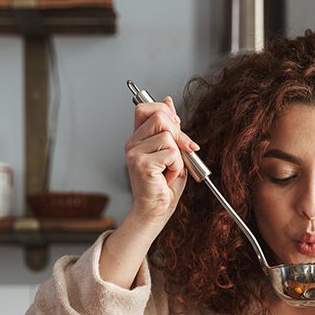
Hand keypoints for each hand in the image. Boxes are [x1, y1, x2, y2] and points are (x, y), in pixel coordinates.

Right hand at [124, 95, 198, 228]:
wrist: (154, 211)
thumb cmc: (163, 186)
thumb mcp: (172, 151)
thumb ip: (170, 128)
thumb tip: (169, 102)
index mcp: (137, 139)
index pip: (145, 107)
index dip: (165, 112)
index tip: (176, 127)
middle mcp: (132, 144)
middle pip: (160, 116)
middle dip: (178, 133)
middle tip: (182, 152)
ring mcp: (135, 153)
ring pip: (168, 136)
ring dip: (178, 156)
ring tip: (170, 170)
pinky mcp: (142, 164)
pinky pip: (172, 154)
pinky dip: (177, 167)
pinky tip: (167, 177)